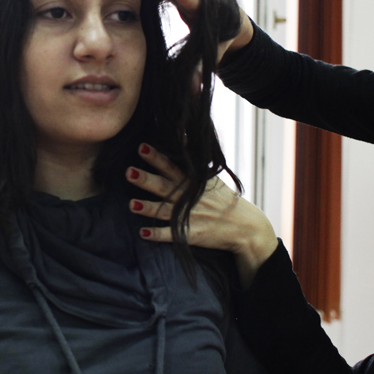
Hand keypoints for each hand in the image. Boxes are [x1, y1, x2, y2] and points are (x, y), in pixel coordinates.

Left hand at [128, 143, 276, 286]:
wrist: (244, 227)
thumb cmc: (224, 200)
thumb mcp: (212, 179)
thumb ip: (194, 165)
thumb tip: (182, 138)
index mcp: (193, 183)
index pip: (172, 167)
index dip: (157, 157)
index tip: (142, 148)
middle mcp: (189, 197)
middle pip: (164, 186)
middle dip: (147, 180)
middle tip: (129, 172)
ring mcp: (190, 216)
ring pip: (164, 211)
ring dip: (147, 208)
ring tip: (131, 204)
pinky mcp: (191, 234)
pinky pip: (171, 234)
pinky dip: (157, 234)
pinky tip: (143, 233)